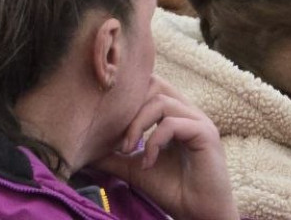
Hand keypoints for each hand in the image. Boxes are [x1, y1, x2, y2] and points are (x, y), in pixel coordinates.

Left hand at [97, 76, 236, 219]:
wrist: (199, 216)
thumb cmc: (171, 190)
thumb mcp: (134, 168)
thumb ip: (114, 155)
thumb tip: (85, 149)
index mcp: (174, 113)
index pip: (147, 85)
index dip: (126, 96)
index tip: (107, 122)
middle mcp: (187, 111)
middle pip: (153, 84)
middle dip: (129, 107)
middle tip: (118, 137)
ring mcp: (198, 120)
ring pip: (160, 101)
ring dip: (137, 125)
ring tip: (128, 150)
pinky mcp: (205, 133)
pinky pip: (172, 123)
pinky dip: (154, 141)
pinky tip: (147, 163)